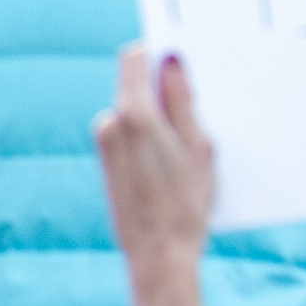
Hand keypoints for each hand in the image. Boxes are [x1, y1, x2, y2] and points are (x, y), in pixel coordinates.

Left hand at [95, 43, 213, 305]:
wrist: (158, 254)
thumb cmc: (186, 203)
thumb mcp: (199, 146)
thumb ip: (183, 100)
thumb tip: (171, 61)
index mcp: (133, 114)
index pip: (134, 59)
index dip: (157, 50)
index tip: (182, 53)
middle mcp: (110, 123)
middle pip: (135, 84)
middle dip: (164, 86)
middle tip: (201, 97)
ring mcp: (104, 142)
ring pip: (135, 110)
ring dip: (159, 114)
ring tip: (193, 137)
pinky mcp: (106, 161)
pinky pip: (129, 133)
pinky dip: (150, 134)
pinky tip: (175, 156)